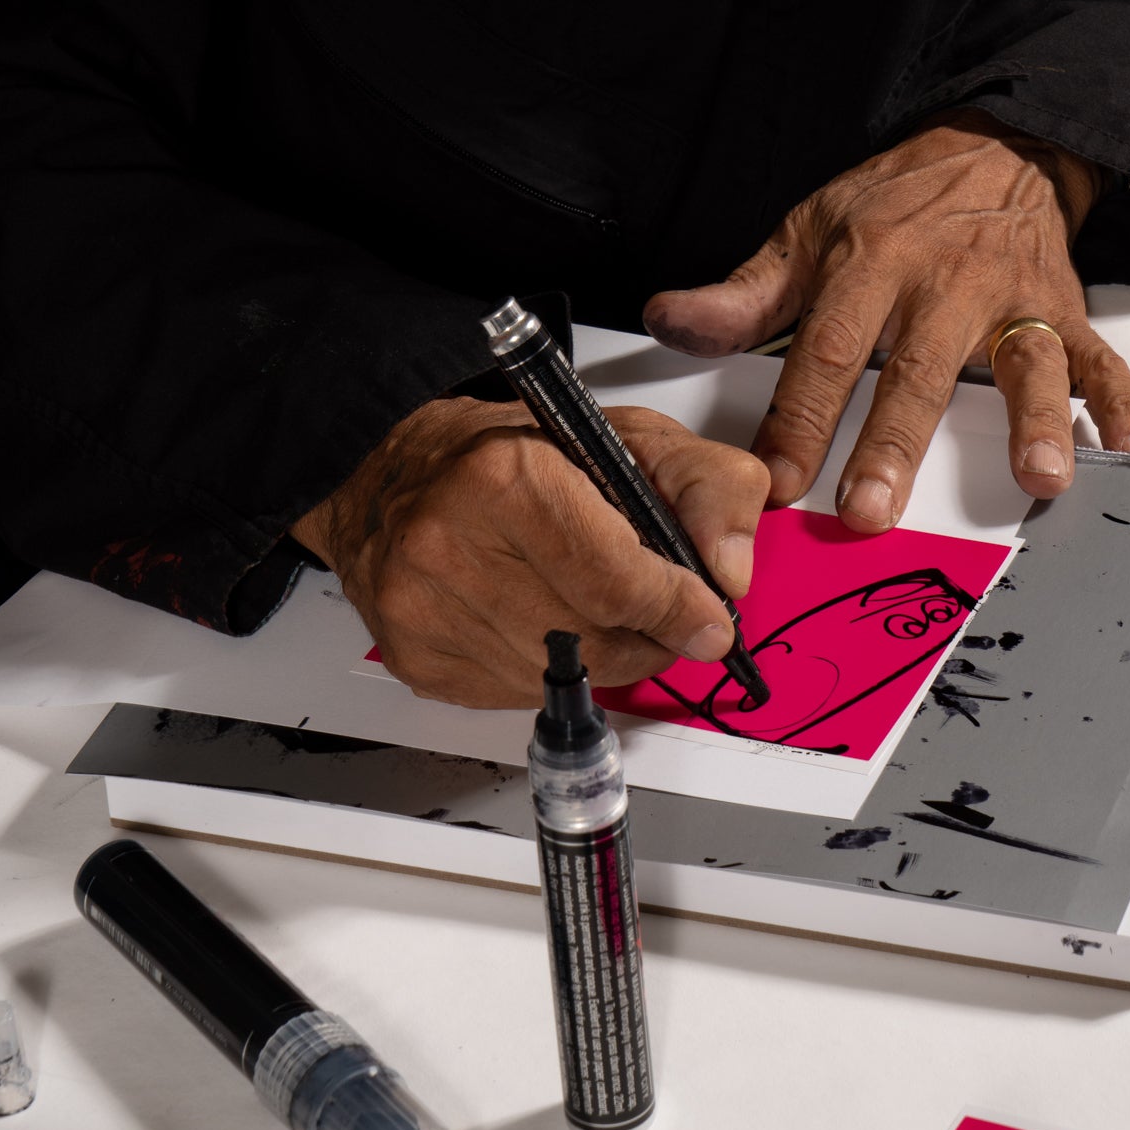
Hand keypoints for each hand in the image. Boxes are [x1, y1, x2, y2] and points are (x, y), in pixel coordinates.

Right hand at [291, 397, 768, 707]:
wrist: (398, 470)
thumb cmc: (515, 450)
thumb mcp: (629, 436)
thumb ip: (707, 486)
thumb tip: (731, 573)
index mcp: (506, 477)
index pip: (615, 579)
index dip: (675, 608)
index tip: (708, 622)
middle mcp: (450, 543)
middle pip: (590, 641)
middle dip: (647, 639)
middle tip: (667, 620)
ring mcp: (423, 608)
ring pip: (555, 676)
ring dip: (601, 658)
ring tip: (603, 613)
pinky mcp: (414, 655)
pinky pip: (512, 694)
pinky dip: (549, 670)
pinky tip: (544, 622)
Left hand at [643, 110, 1129, 532]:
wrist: (994, 148)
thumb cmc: (895, 203)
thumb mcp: (808, 231)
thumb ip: (743, 295)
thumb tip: (671, 322)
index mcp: (870, 262)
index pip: (826, 349)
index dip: (798, 417)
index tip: (775, 480)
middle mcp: (944, 283)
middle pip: (918, 369)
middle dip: (894, 442)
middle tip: (872, 509)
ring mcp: (1011, 299)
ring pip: (1025, 361)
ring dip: (1034, 420)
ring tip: (1040, 478)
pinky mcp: (1065, 310)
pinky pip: (1102, 359)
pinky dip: (1122, 404)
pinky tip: (1129, 450)